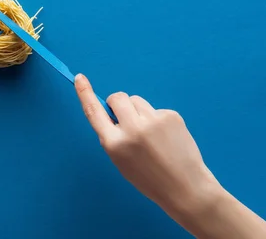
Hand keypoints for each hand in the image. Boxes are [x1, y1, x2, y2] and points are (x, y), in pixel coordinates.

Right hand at [74, 74, 219, 214]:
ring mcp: (153, 120)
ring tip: (150, 134)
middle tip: (126, 118)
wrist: (185, 187)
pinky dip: (156, 119)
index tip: (80, 78)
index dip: (84, 93)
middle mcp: (132, 128)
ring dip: (138, 111)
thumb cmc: (148, 178)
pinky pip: (155, 109)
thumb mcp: (120, 161)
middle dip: (118, 104)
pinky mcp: (171, 115)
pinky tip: (165, 136)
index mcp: (114, 143)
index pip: (94, 111)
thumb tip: (110, 111)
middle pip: (117, 98)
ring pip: (137, 101)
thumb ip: (112, 136)